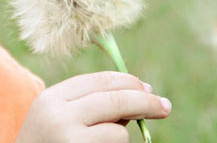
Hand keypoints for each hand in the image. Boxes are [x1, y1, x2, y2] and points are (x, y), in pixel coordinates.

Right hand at [15, 71, 171, 142]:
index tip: (148, 88)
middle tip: (164, 106)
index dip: (128, 82)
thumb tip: (141, 94)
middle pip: (115, 99)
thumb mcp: (58, 120)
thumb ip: (89, 106)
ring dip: (121, 138)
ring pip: (119, 131)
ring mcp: (69, 139)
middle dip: (145, 101)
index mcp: (51, 99)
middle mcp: (58, 115)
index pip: (98, 81)